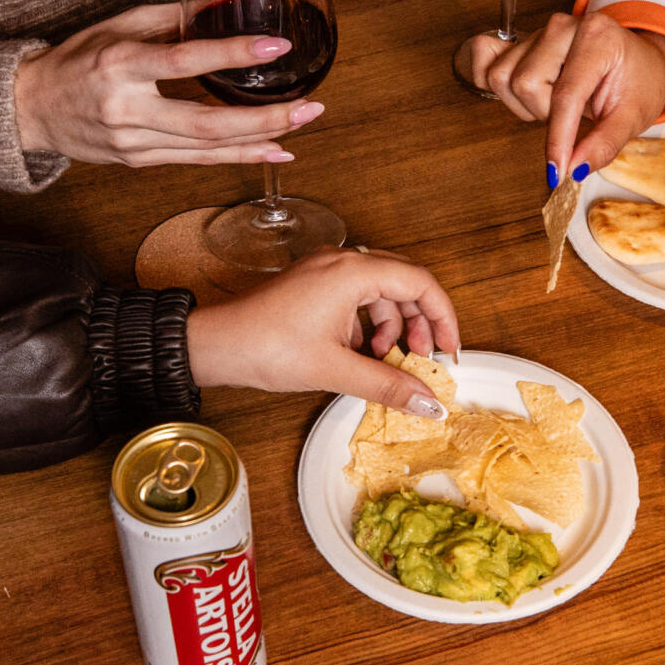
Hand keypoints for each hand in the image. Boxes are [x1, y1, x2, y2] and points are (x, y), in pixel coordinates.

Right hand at [15, 3, 321, 167]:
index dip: (233, 53)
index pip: (185, 60)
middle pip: (206, 122)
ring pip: (207, 148)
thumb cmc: (76, 59)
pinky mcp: (139, 161)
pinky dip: (239, 158)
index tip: (276, 44)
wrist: (31, 108)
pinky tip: (273, 152)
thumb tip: (230, 3)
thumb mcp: (119, 24)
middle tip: (309, 106)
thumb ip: (175, 17)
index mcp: (120, 65)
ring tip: (302, 124)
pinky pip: (197, 162)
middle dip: (265, 118)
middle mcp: (127, 109)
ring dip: (261, 139)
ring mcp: (133, 142)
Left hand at [186, 248, 460, 407]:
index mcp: (353, 272)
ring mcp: (326, 271)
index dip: (442, 317)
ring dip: (392, 326)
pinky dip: (368, 324)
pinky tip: (361, 353)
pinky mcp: (313, 284)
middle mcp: (342, 262)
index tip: (449, 349)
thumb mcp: (336, 369)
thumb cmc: (266, 347)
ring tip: (387, 361)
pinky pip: (356, 297)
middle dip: (419, 322)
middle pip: (404, 282)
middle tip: (422, 358)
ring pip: (380, 291)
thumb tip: (428, 402)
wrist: (215, 345)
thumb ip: (388, 384)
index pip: (420, 283)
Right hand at [462, 11, 664, 182]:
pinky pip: (489, 66)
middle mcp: (563, 27)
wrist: (640, 60)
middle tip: (573, 119)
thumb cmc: (639, 82)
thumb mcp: (634, 117)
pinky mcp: (523, 42)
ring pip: (503, 78)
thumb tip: (573, 170)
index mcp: (597, 37)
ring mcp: (539, 32)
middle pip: (524, 83)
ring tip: (557, 107)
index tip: (557, 172)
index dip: (557, 138)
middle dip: (545, 115)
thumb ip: (604, 144)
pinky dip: (502, 89)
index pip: (565, 94)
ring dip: (526, 106)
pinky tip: (527, 97)